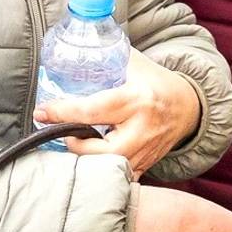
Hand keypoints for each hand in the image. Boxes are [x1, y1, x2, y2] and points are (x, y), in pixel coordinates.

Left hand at [43, 49, 200, 177]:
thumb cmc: (157, 83)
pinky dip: (103, 170)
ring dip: (87, 158)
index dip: (62, 113)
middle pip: (99, 151)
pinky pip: (120, 176)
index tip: (41, 112)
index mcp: (138, 100)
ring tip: (78, 144)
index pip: (92, 111)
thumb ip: (105, 60)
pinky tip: (94, 158)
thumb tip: (69, 56)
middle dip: (75, 145)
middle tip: (67, 134)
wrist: (189, 107)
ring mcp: (146, 151)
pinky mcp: (147, 164)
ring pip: (108, 168)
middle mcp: (143, 129)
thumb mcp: (134, 64)